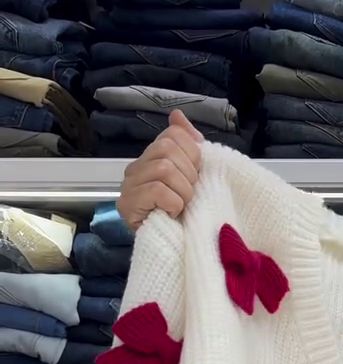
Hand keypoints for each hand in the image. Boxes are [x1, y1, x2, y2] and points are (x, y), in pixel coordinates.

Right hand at [117, 110, 202, 231]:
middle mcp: (136, 168)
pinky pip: (158, 190)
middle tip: (188, 196)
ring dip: (183, 192)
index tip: (195, 176)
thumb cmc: (185, 213)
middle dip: (189, 175)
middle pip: (168, 149)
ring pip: (164, 169)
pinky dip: (174, 204)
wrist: (177, 249)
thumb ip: (186, 143)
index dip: (192, 155)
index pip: (173, 135)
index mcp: (151, 157)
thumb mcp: (191, 175)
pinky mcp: (127, 205)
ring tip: (181, 207)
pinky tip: (172, 214)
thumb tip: (177, 114)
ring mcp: (128, 187)